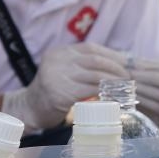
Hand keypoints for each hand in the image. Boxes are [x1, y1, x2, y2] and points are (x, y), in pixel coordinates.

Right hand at [2, 43, 129, 129]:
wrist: (30, 109)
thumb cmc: (53, 91)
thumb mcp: (64, 71)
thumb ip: (82, 65)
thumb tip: (117, 64)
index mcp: (59, 52)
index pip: (91, 48)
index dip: (112, 56)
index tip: (125, 65)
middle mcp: (57, 61)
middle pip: (95, 60)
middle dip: (116, 69)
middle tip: (128, 79)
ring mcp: (57, 77)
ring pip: (96, 76)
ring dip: (115, 83)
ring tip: (125, 89)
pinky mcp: (61, 94)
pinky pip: (91, 92)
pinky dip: (106, 94)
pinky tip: (113, 98)